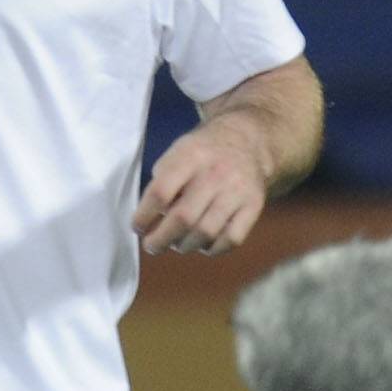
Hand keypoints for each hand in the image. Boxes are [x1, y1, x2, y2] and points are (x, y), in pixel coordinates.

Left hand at [134, 122, 273, 254]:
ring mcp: (238, 191)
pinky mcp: (254, 206)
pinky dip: (213, 249)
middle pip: (184, 218)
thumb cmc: (203, 152)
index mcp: (191, 156)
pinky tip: (202, 244)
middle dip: (161, 239)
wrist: (247, 141)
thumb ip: (163, 180)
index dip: (144, 216)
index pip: (161, 192)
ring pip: (206, 233)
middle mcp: (216, 174)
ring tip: (176, 243)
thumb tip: (152, 219)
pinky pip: (231, 239)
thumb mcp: (178, 152)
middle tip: (152, 246)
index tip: (137, 227)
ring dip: (185, 245)